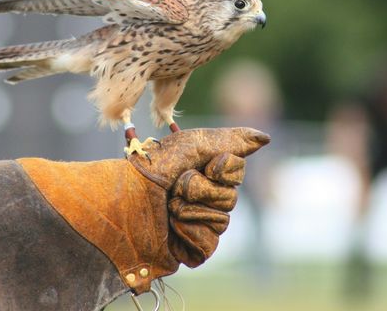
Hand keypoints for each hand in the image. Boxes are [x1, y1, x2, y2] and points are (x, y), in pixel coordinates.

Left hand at [19, 127, 269, 293]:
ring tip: (166, 207)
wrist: (120, 203)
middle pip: (230, 195)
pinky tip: (170, 227)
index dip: (222, 167)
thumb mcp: (192, 145)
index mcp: (205, 170)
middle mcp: (206, 195)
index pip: (236, 169)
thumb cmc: (151, 169)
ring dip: (189, 209)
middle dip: (200, 188)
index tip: (204, 164)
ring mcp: (200, 222)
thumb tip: (266, 138)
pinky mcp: (193, 247)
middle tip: (175, 186)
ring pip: (221, 219)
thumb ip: (232, 141)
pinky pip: (209, 241)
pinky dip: (187, 231)